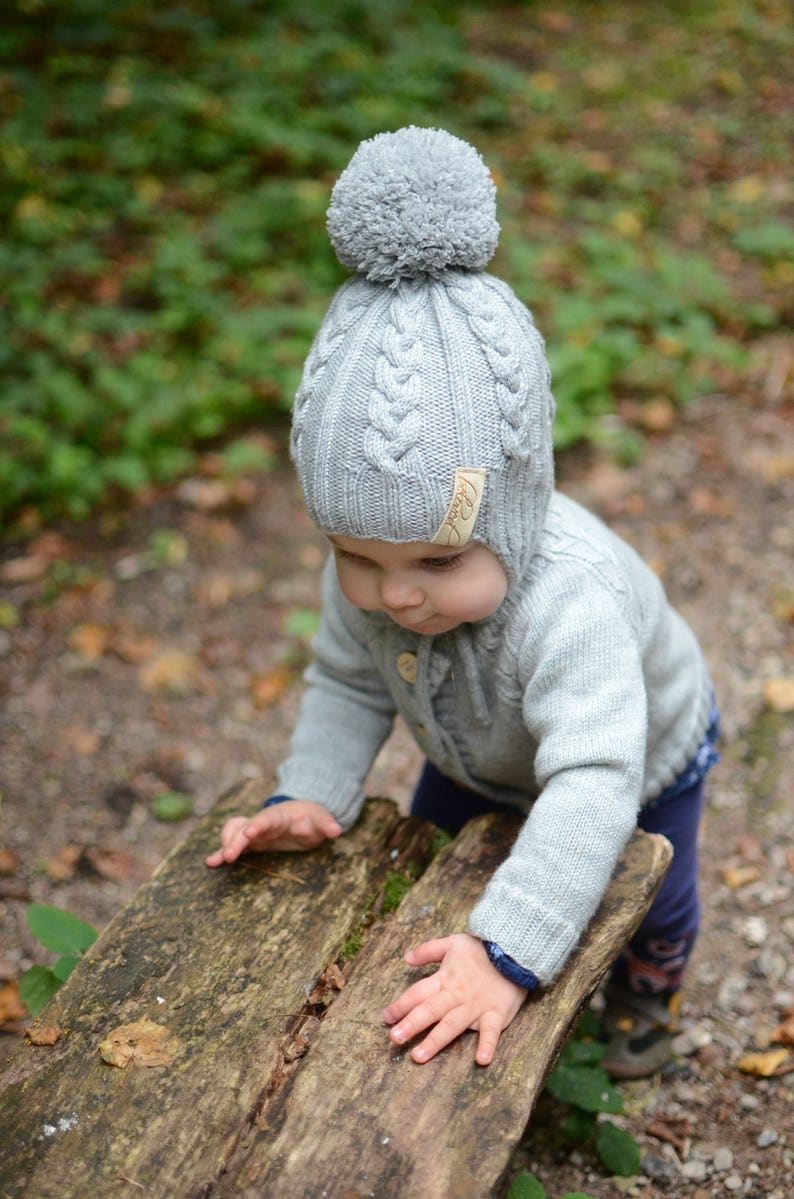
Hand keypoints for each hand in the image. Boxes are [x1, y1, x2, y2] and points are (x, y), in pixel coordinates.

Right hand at [205, 800, 342, 865]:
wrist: (302, 812)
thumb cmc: (311, 816)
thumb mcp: (321, 819)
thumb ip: (327, 824)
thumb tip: (336, 831)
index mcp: (279, 816)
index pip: (266, 818)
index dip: (258, 825)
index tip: (249, 833)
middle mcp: (262, 822)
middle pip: (244, 827)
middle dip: (235, 840)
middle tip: (229, 856)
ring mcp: (254, 830)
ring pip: (233, 832)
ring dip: (225, 844)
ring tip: (216, 860)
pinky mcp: (250, 841)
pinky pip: (232, 843)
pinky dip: (222, 852)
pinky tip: (211, 863)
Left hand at [382, 932, 526, 1065]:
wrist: (514, 950)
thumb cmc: (481, 948)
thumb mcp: (452, 942)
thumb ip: (428, 950)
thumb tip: (405, 958)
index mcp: (445, 979)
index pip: (418, 993)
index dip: (401, 1005)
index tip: (386, 1018)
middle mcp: (456, 995)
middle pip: (430, 1011)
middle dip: (410, 1025)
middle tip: (394, 1039)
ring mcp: (475, 1006)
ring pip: (452, 1025)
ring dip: (435, 1041)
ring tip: (418, 1056)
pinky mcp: (496, 1014)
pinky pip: (491, 1032)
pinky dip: (487, 1045)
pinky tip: (481, 1060)